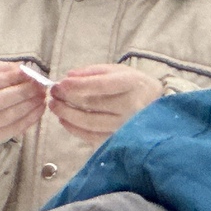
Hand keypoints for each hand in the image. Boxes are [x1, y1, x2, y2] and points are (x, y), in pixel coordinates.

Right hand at [0, 63, 48, 144]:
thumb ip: (8, 70)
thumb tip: (27, 73)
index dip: (7, 78)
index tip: (26, 73)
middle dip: (21, 93)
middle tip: (39, 86)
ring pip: (6, 117)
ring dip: (28, 106)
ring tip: (41, 97)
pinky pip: (12, 130)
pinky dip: (29, 119)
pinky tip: (39, 109)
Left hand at [47, 64, 164, 146]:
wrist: (157, 107)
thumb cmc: (134, 86)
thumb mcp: (117, 71)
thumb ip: (92, 72)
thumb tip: (68, 77)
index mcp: (131, 83)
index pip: (101, 85)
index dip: (78, 85)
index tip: (60, 84)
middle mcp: (130, 106)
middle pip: (92, 105)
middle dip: (67, 99)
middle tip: (52, 94)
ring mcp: (125, 126)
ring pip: (89, 123)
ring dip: (67, 115)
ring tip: (55, 106)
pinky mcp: (118, 139)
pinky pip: (92, 137)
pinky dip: (74, 129)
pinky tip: (64, 120)